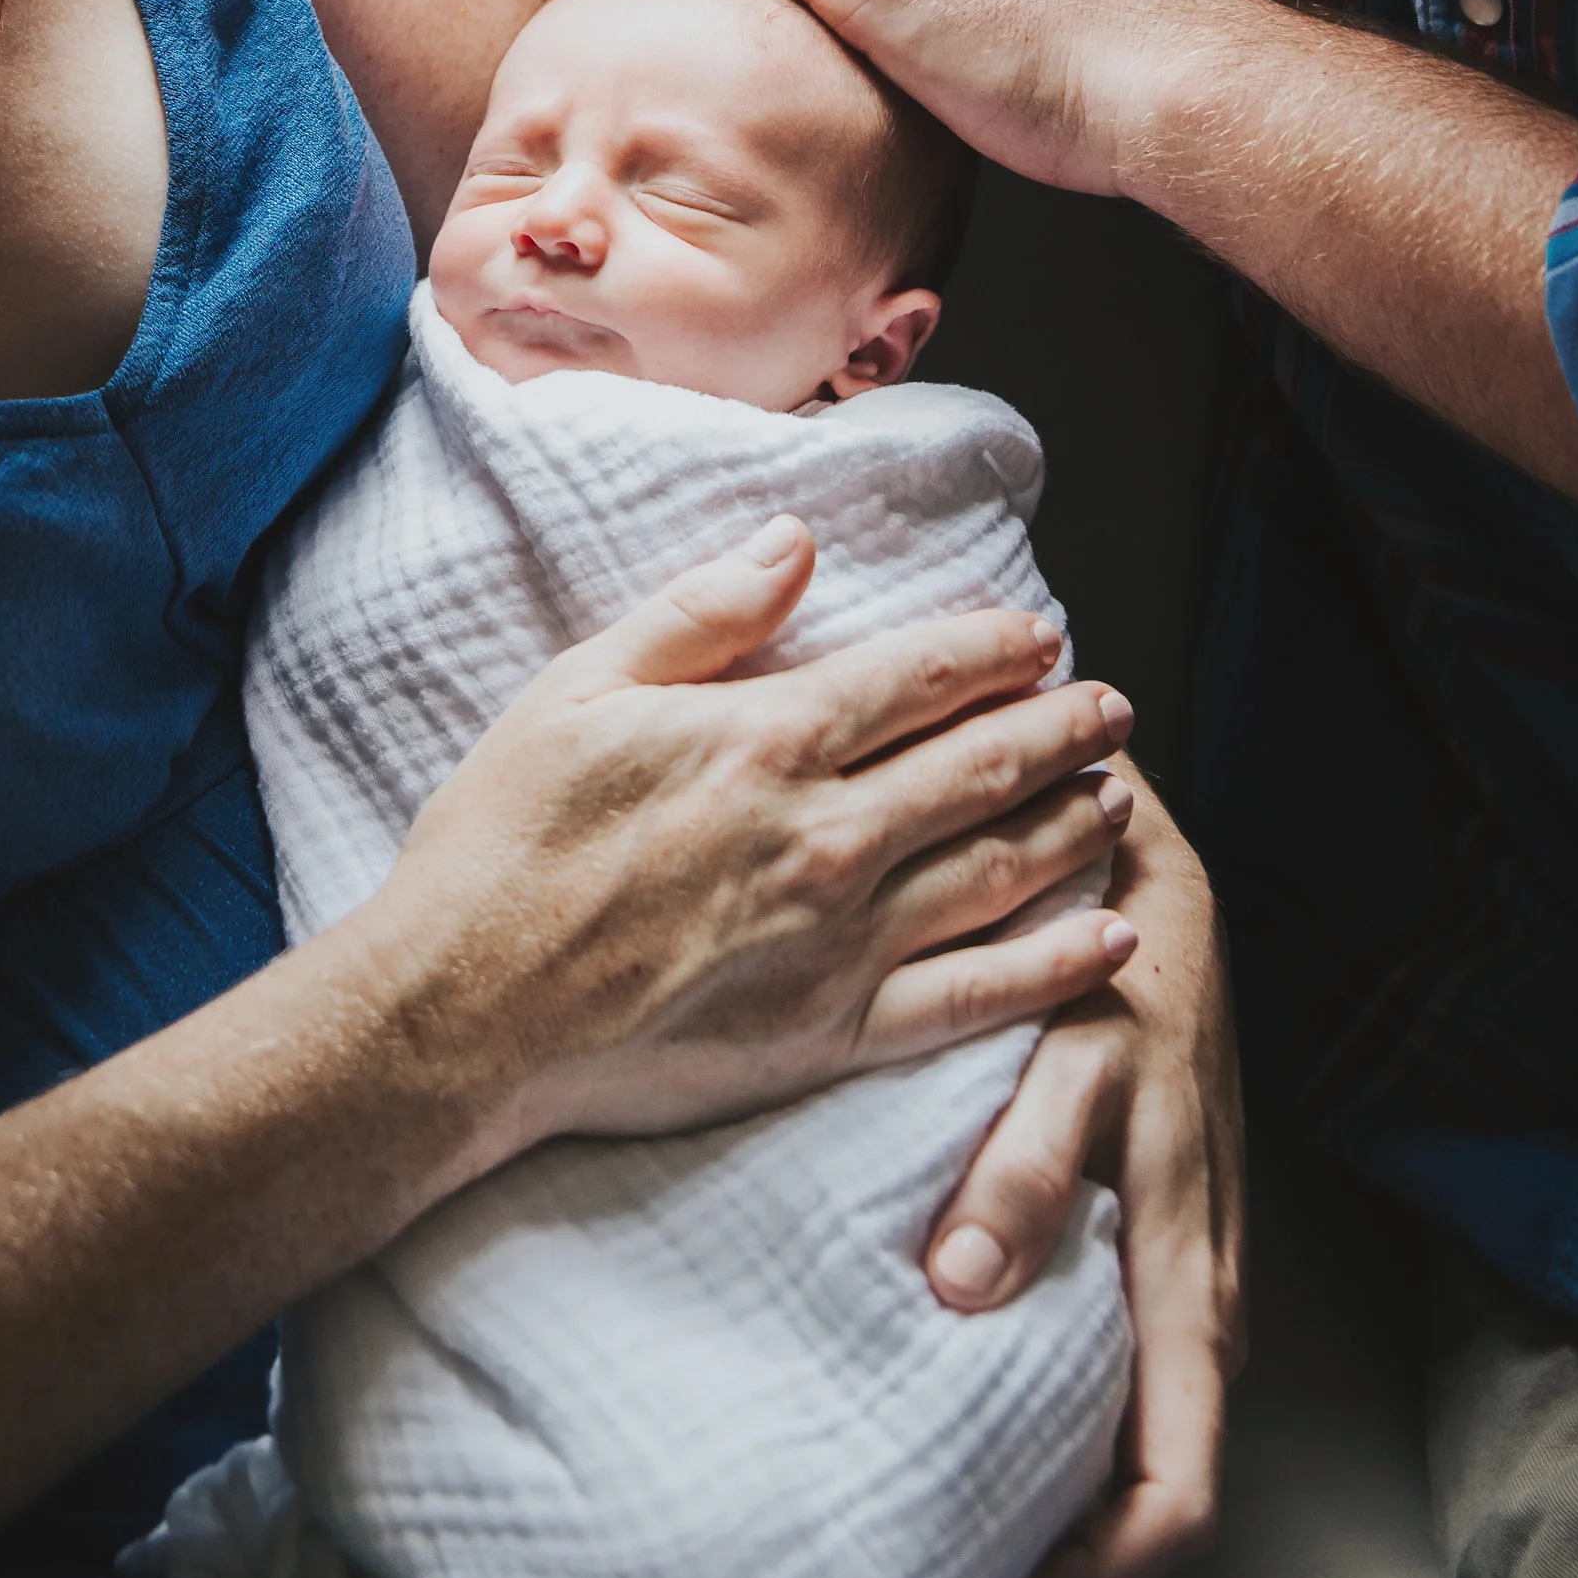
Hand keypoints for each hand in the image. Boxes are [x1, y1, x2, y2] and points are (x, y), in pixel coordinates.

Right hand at [369, 518, 1141, 1157]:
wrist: (458, 1016)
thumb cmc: (504, 843)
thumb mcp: (579, 691)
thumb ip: (701, 614)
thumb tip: (796, 541)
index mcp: (765, 740)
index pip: (918, 677)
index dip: (992, 650)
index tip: (1042, 635)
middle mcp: (824, 836)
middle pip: (980, 768)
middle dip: (1060, 729)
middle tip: (1113, 708)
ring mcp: (839, 943)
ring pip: (997, 873)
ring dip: (1071, 827)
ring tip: (1119, 799)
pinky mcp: (831, 1037)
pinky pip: (974, 999)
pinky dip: (1055, 967)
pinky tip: (1109, 939)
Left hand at [925, 773, 1242, 1577]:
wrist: (1146, 864)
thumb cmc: (1109, 954)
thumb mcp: (1071, 1052)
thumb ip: (1025, 1167)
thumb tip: (964, 1292)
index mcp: (1188, 1272)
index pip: (1177, 1497)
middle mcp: (1203, 1288)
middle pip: (1158, 1489)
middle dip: (1068, 1565)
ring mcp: (1191, 1263)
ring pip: (1141, 1428)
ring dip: (1061, 1491)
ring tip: (944, 1522)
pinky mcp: (1163, 1226)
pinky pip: (1126, 1360)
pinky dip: (1062, 1410)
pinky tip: (975, 1401)